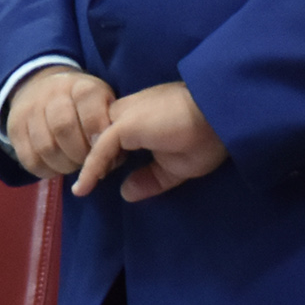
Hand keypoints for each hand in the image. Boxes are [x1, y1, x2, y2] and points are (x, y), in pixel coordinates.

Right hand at [6, 69, 117, 178]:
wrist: (42, 86)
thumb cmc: (83, 104)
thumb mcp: (103, 104)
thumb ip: (110, 127)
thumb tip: (112, 158)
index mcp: (81, 87)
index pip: (89, 110)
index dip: (97, 135)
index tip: (103, 149)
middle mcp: (52, 94)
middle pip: (64, 128)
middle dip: (81, 154)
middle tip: (89, 162)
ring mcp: (29, 110)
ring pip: (46, 147)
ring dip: (64, 164)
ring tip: (74, 163)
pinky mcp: (14, 128)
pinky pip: (30, 159)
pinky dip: (47, 169)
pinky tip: (57, 165)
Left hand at [72, 82, 228, 201]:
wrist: (222, 118)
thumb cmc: (206, 138)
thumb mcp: (175, 166)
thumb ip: (149, 178)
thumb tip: (126, 193)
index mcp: (140, 116)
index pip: (109, 133)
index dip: (103, 155)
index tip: (100, 176)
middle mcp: (127, 111)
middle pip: (96, 134)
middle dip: (88, 158)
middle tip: (84, 184)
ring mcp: (125, 116)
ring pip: (94, 140)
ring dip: (86, 163)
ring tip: (82, 188)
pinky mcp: (125, 125)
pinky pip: (100, 149)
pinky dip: (90, 168)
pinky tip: (83, 188)